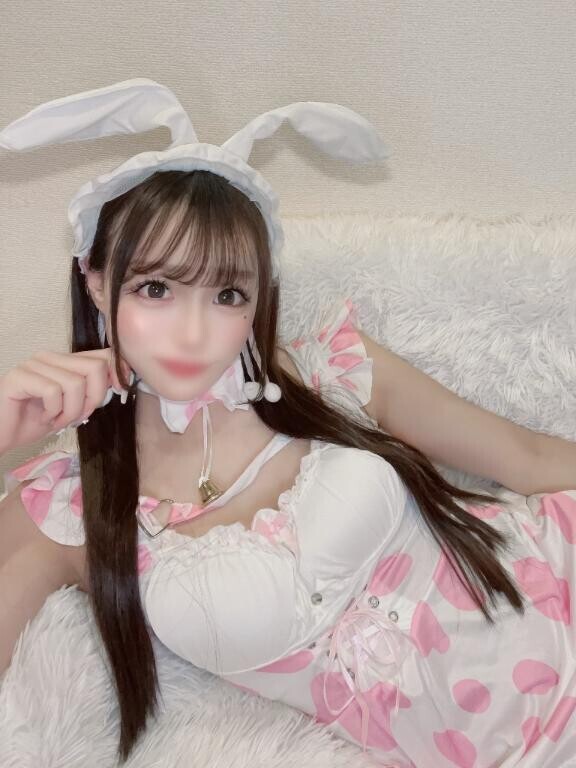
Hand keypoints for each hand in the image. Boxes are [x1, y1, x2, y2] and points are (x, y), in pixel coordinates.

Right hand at [0, 348, 131, 453]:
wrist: (0, 435)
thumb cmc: (33, 421)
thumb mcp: (70, 407)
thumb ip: (90, 392)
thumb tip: (120, 382)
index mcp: (64, 361)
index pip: (102, 355)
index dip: (117, 372)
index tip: (120, 391)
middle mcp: (50, 357)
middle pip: (95, 367)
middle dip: (93, 398)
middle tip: (78, 416)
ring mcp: (33, 364)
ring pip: (75, 383)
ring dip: (71, 411)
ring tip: (57, 420)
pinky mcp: (20, 377)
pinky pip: (53, 392)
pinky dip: (53, 412)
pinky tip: (43, 418)